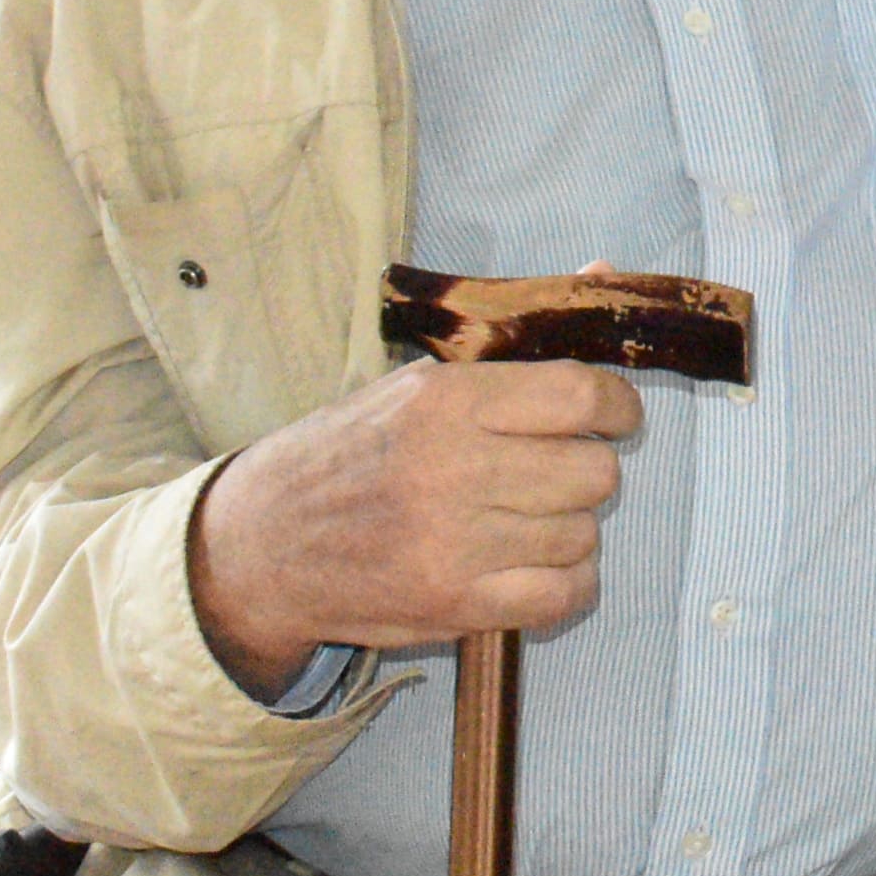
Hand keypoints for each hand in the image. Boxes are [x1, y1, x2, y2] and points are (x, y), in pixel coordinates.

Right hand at [188, 354, 643, 694]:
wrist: (258, 547)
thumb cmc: (347, 455)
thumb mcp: (417, 385)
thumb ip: (517, 341)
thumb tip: (604, 271)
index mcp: (446, 401)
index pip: (580, 395)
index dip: (617, 407)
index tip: (613, 417)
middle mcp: (453, 468)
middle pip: (594, 472)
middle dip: (585, 471)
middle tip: (552, 474)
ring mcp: (453, 543)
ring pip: (584, 534)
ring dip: (568, 529)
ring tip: (522, 521)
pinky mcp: (453, 604)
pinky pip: (565, 593)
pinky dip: (564, 583)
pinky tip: (530, 566)